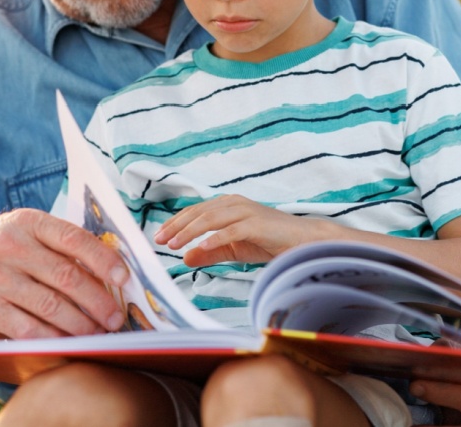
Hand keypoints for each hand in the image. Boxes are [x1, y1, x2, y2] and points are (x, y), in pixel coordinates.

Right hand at [0, 209, 129, 339]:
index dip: (103, 260)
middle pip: (66, 277)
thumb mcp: (23, 228)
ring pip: (50, 306)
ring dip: (81, 325)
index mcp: (28, 222)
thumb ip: (59, 242)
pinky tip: (68, 343)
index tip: (124, 278)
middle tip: (116, 319)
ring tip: (98, 335)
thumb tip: (109, 268)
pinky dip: (53, 339)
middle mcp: (11, 246)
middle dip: (98, 302)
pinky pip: (28, 328)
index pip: (74, 239)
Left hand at [153, 195, 324, 266]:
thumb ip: (210, 252)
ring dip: (190, 232)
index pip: (195, 211)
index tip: (159, 235)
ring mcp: (246, 212)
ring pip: (211, 220)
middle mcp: (234, 204)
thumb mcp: (233, 249)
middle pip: (199, 213)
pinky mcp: (256, 224)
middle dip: (177, 227)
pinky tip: (202, 247)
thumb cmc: (268, 242)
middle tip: (159, 240)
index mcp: (227, 205)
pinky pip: (232, 231)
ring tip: (174, 244)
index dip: (176, 223)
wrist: (301, 241)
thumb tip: (185, 257)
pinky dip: (215, 238)